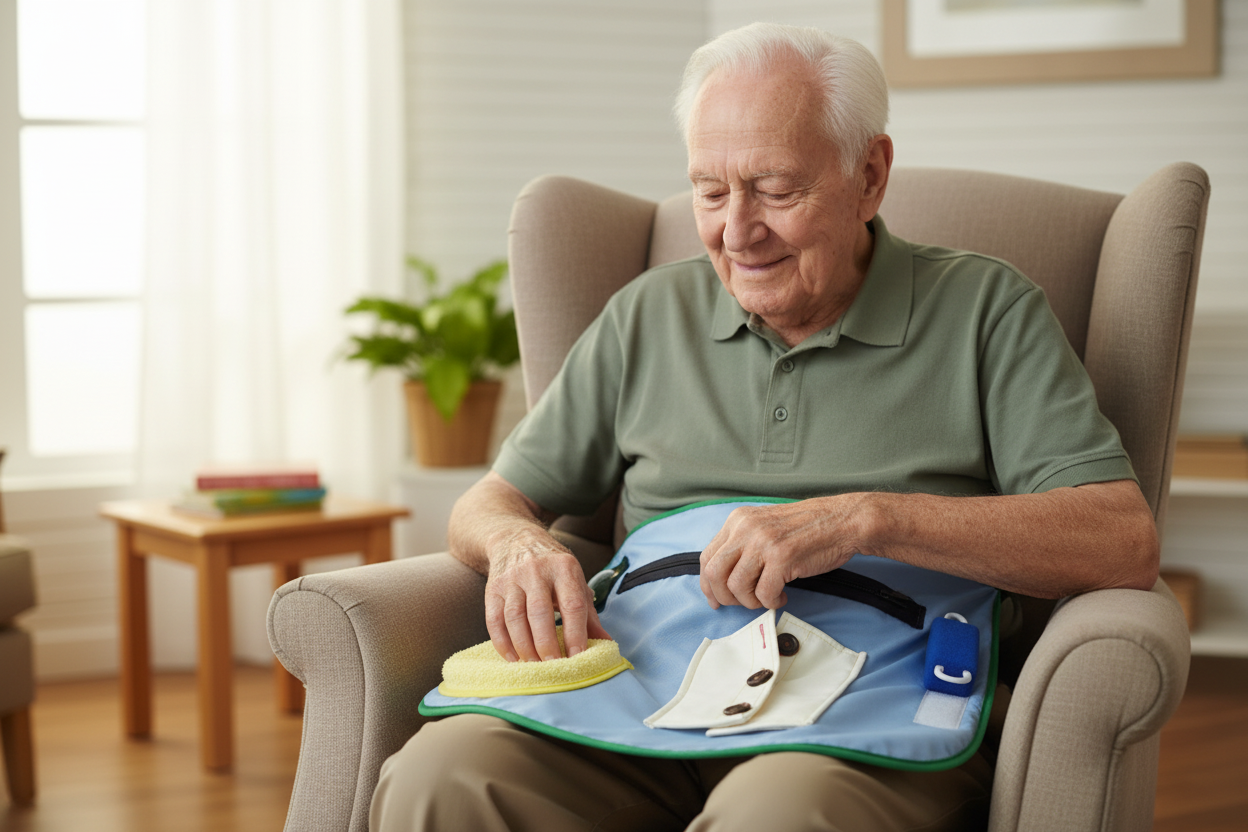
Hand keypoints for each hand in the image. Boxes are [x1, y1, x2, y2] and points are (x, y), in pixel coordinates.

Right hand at [483, 541, 611, 662]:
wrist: (516, 540)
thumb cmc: (553, 568)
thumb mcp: (575, 582)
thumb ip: (588, 614)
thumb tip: (606, 643)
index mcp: (564, 568)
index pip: (572, 604)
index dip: (575, 633)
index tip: (578, 657)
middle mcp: (536, 571)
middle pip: (540, 612)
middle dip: (547, 644)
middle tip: (554, 667)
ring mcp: (512, 579)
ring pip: (515, 618)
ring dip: (524, 647)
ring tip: (535, 666)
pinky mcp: (493, 589)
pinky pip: (494, 620)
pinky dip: (502, 643)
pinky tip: (513, 658)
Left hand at [699, 498, 865, 609]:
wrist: (842, 521)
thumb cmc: (807, 528)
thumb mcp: (764, 526)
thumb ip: (742, 545)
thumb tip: (722, 578)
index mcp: (738, 520)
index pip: (707, 557)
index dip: (708, 585)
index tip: (716, 599)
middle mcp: (746, 528)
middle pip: (715, 574)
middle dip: (725, 597)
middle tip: (743, 603)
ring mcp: (763, 542)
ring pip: (737, 587)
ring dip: (751, 601)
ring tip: (767, 597)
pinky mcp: (782, 557)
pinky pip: (764, 594)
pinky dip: (771, 602)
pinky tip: (782, 595)